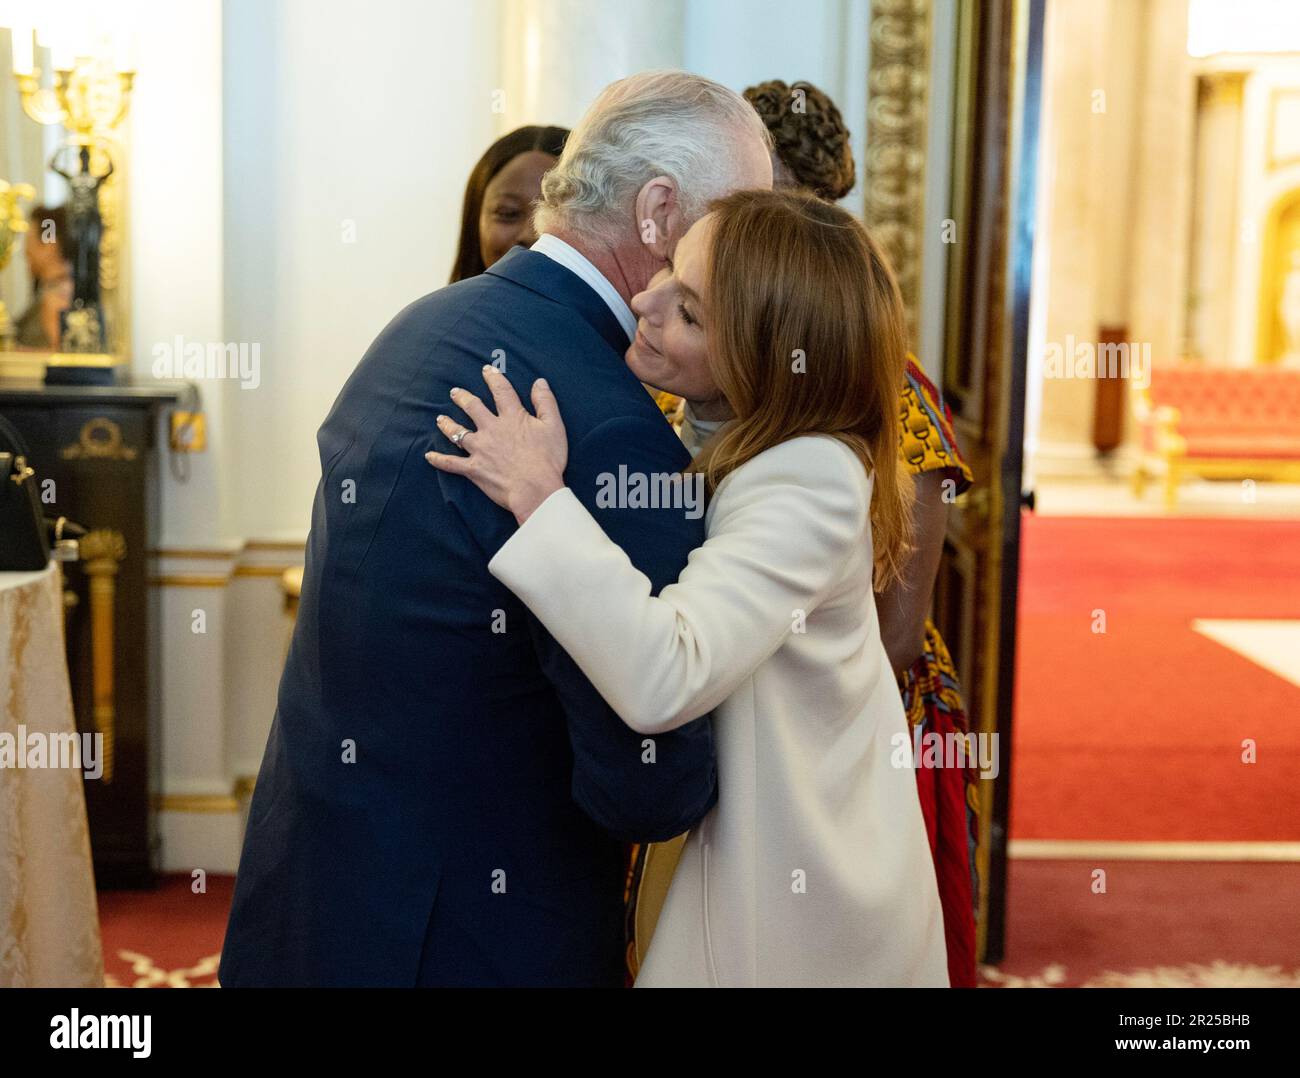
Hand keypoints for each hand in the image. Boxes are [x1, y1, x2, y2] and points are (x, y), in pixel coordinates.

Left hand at [425, 366, 567, 523]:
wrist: (535, 489)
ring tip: (440, 419)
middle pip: (472, 407)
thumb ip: (546, 402)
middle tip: (454, 392)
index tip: (487, 369)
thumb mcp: (554, 426)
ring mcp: (480, 449)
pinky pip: (451, 463)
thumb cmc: (547, 459)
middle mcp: (491, 429)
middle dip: (462, 398)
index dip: (493, 378)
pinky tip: (429, 456)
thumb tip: (539, 382)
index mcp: (512, 417)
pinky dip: (439, 460)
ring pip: (458, 432)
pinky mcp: (474, 469)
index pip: (501, 391)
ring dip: (447, 424)